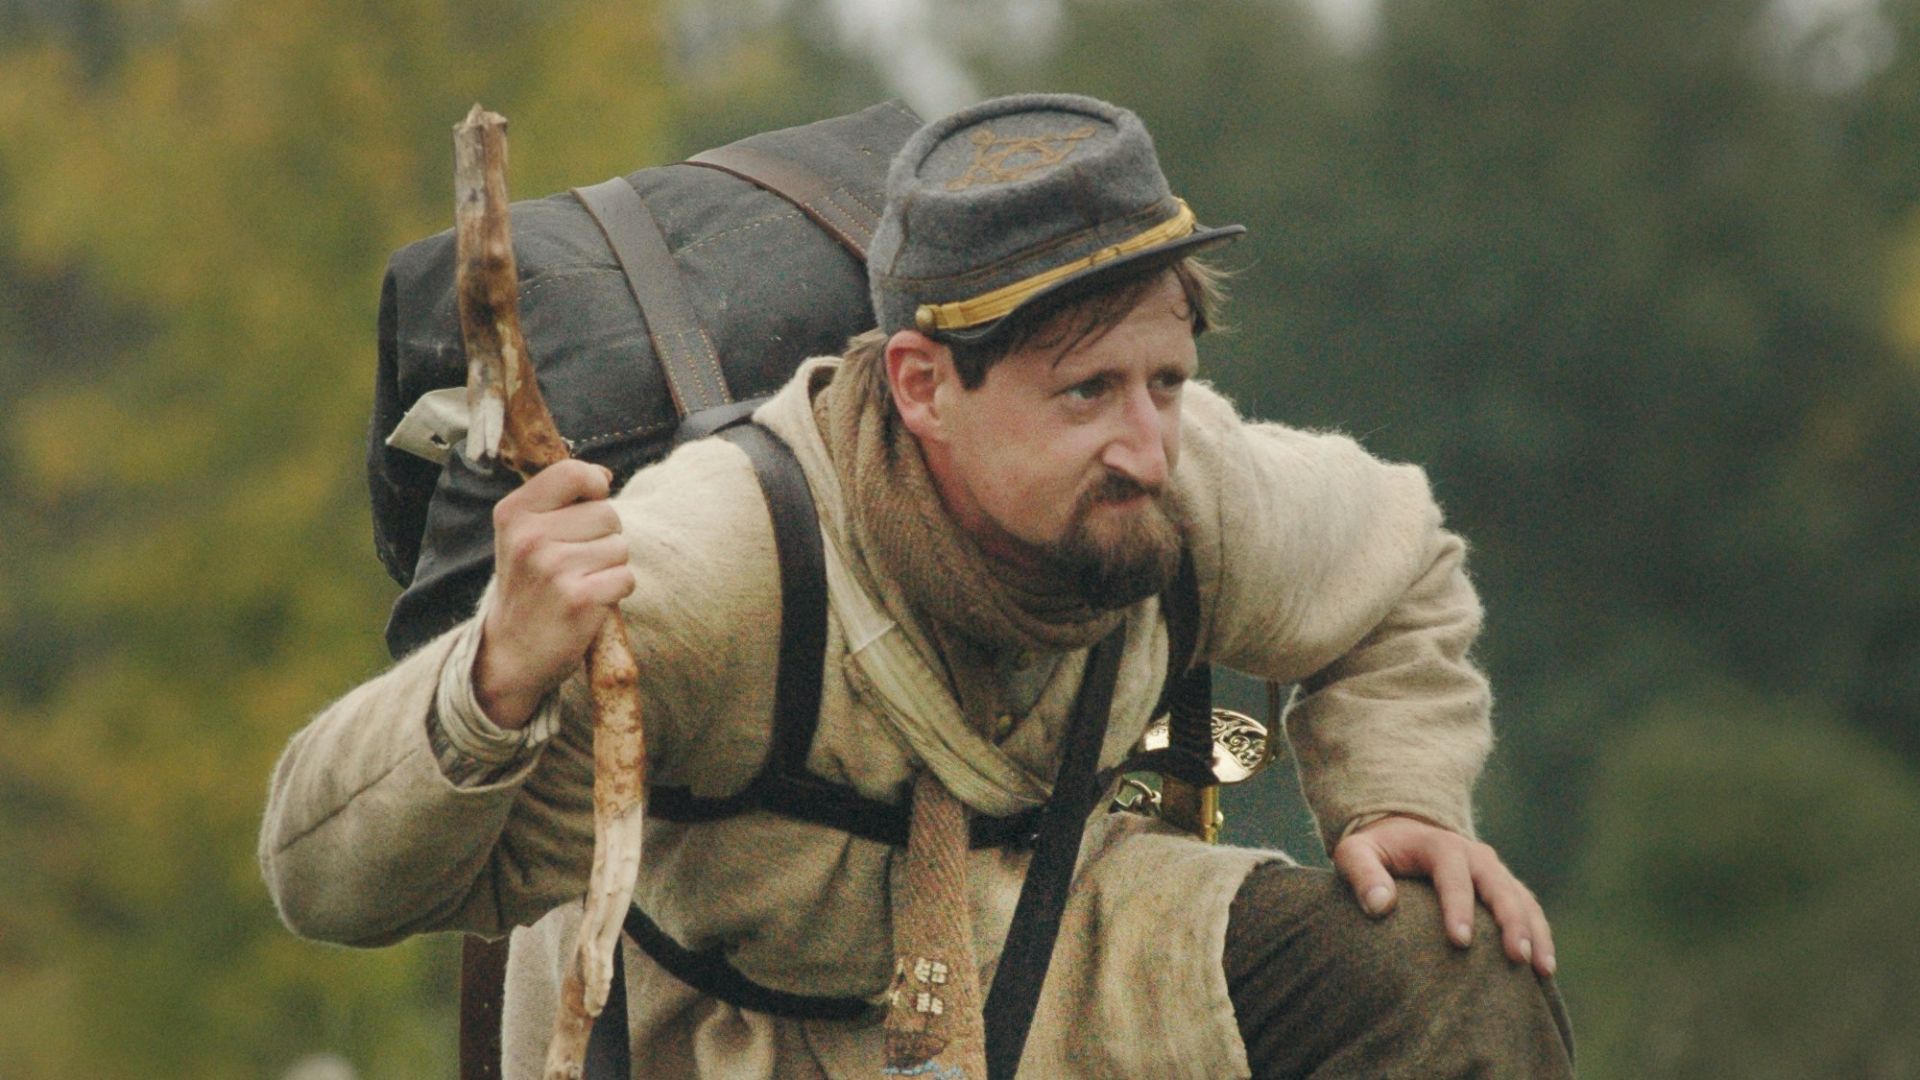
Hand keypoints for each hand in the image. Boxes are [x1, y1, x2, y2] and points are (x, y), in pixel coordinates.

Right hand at [473, 460, 634, 729]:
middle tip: (574, 564)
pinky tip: (590, 603)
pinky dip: (616, 591)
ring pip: (620, 546)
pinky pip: (626, 577)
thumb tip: (605, 475)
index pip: (574, 472)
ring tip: (579, 583)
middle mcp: (530, 537)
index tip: (588, 507)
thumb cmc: (529, 587)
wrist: (512, 653)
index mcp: (513, 513)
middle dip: (604, 537)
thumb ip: (560, 501)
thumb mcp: (524, 536)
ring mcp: (553, 568)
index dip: (594, 487)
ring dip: (610, 567)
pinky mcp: (579, 599)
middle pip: (608, 513)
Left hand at [1332, 814, 1556, 977]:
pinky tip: (1545, 968)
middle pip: (1500, 886)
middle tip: (1517, 957)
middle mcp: (1475, 855)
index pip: (1453, 874)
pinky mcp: (1504, 886)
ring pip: (1522, 898)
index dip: (1458, 907)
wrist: (1401, 834)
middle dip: (1511, 922)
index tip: (1460, 941)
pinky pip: (1529, 908)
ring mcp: (1493, 871)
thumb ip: (1362, 874)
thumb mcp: (1355, 853)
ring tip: (1542, 969)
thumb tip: (1380, 906)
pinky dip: (1540, 933)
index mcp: (1439, 845)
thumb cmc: (1375, 851)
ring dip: (1535, 931)